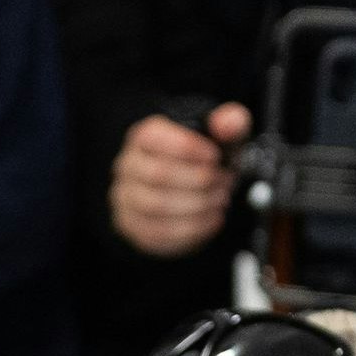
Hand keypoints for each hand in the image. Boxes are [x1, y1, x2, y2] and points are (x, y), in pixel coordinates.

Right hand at [110, 104, 247, 259]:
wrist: (191, 191)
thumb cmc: (202, 161)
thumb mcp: (220, 138)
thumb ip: (229, 124)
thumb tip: (229, 123)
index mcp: (144, 137)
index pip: (154, 138)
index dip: (188, 147)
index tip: (215, 156)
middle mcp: (128, 165)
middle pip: (159, 174)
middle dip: (199, 180)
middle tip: (224, 182)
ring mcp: (126, 198)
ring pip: (158, 206)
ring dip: (198, 206)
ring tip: (220, 200)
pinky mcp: (132, 225)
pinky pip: (158, 232)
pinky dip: (192, 228)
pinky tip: (211, 218)